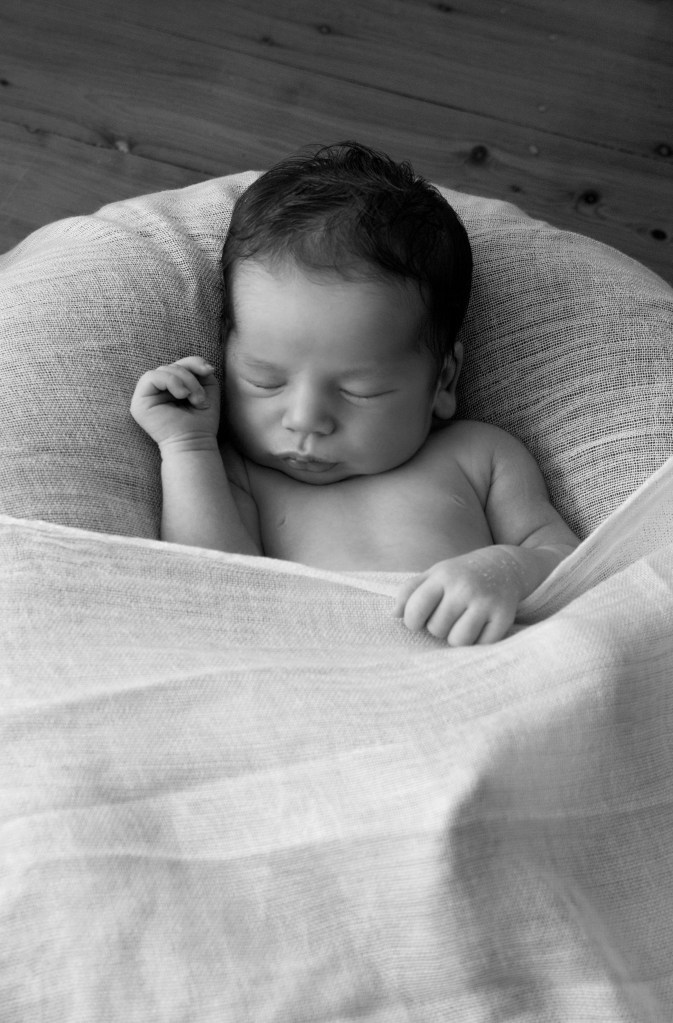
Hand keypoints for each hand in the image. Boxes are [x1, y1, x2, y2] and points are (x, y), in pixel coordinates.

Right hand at [130, 356, 219, 448]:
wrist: (195, 443)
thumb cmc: (201, 420)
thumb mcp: (206, 388)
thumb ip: (199, 370)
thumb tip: (201, 363)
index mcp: (169, 387)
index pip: (177, 363)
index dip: (193, 362)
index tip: (208, 371)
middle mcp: (155, 391)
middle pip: (171, 365)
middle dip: (190, 376)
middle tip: (200, 397)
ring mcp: (145, 396)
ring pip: (162, 369)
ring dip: (184, 380)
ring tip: (194, 399)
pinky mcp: (139, 403)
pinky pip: (151, 377)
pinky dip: (170, 381)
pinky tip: (181, 395)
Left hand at [393, 548, 522, 645]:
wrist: (504, 566)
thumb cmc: (460, 575)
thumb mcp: (434, 575)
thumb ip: (409, 592)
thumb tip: (393, 615)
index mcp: (443, 576)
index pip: (415, 611)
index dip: (413, 622)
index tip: (419, 620)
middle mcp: (464, 587)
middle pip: (436, 629)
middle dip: (438, 628)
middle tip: (449, 617)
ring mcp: (486, 602)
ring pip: (458, 641)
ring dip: (457, 638)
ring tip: (461, 624)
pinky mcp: (504, 616)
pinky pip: (481, 645)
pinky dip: (478, 642)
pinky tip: (480, 627)